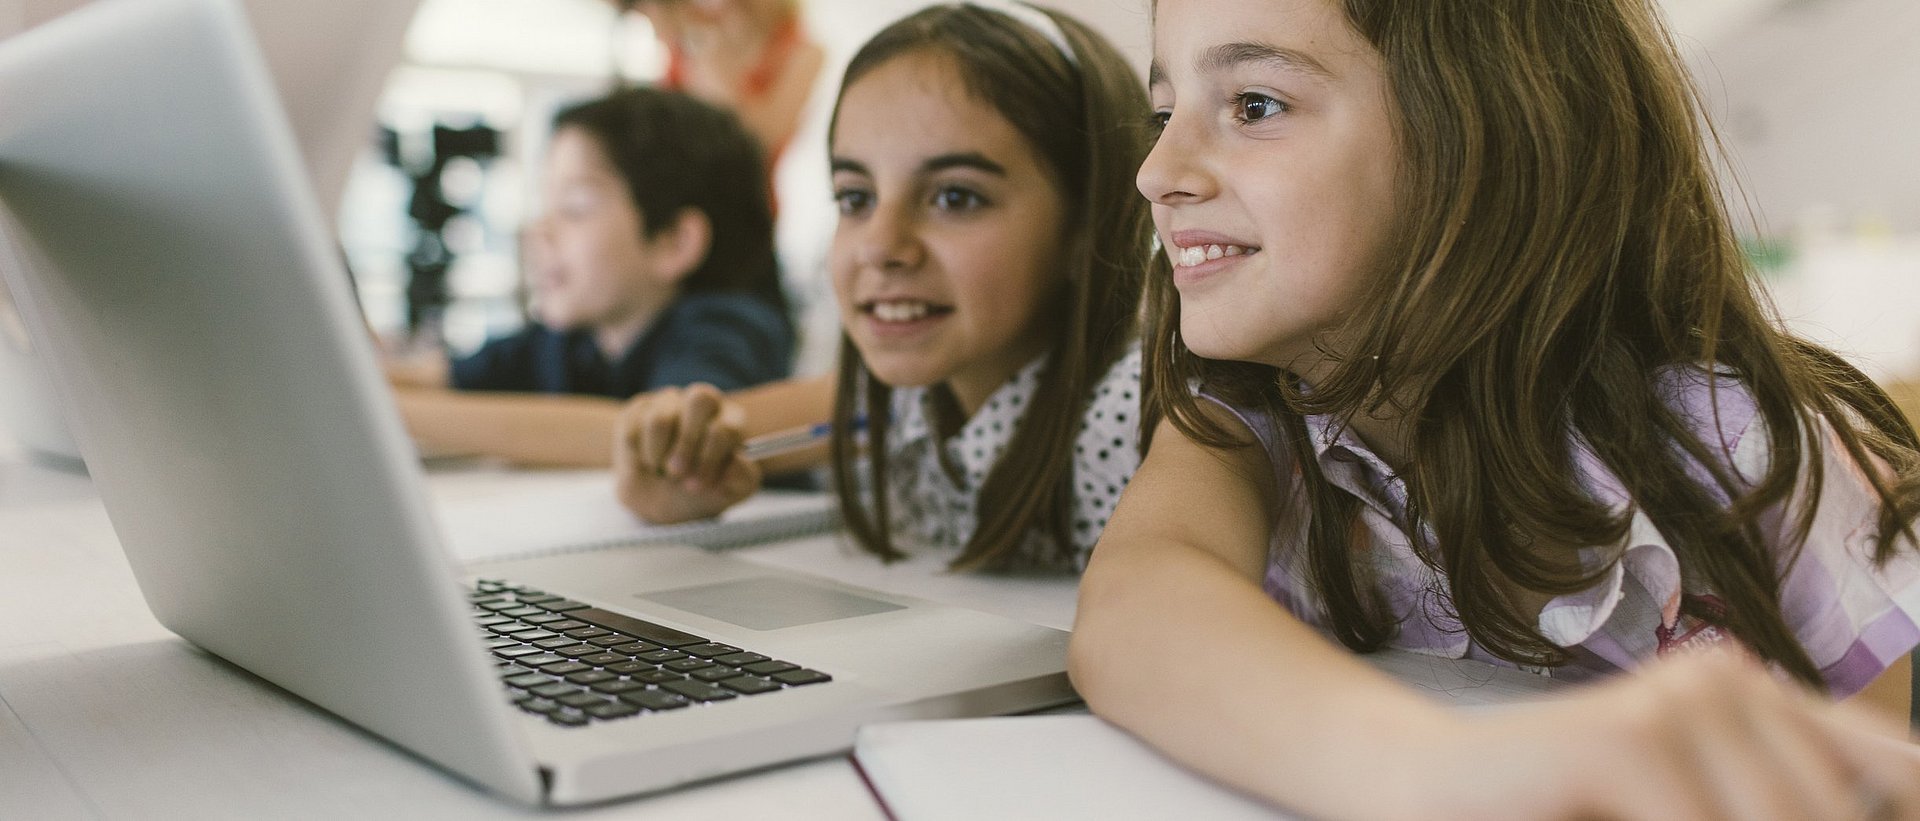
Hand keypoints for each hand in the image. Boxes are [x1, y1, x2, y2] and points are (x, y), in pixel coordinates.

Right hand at [612, 383, 760, 522]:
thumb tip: (733, 469)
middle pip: (700, 401)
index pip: (726, 427)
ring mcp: (671, 402)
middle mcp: (704, 405)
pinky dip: (639, 455)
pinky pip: (634, 428)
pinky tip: (648, 463)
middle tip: (676, 474)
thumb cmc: (698, 492)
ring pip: (661, 419)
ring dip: (658, 456)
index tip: (700, 486)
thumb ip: (738, 481)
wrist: (656, 496)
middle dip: (687, 443)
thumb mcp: (726, 493)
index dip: (711, 457)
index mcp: (731, 422)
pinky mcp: (641, 408)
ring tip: (662, 472)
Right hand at [1430, 647, 1919, 820]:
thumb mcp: (1691, 813)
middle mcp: (1729, 679)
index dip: (1899, 812)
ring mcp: (1679, 702)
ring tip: (1627, 820)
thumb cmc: (1559, 810)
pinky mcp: (1629, 739)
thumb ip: (1771, 804)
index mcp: (1754, 694)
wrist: (1424, 787)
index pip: (1897, 769)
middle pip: (1829, 812)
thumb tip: (1874, 810)